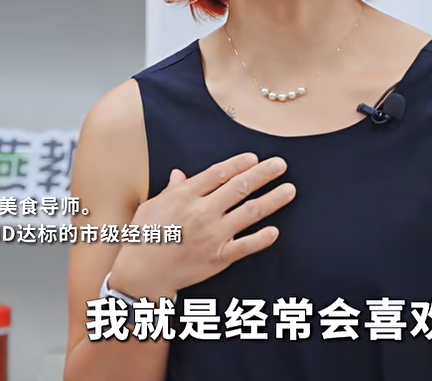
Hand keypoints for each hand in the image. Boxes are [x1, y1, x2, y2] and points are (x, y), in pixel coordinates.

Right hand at [108, 152, 295, 300]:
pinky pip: (246, 246)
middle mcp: (202, 212)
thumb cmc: (144, 238)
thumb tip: (180, 174)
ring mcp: (212, 235)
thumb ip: (171, 190)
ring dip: (272, 199)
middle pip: (239, 187)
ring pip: (249, 213)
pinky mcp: (218, 257)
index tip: (254, 158)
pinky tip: (275, 230)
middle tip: (281, 164)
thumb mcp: (152, 206)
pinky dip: (262, 238)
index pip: (218, 173)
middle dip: (263, 174)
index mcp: (185, 196)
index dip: (239, 164)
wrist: (141, 274)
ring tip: (290, 190)